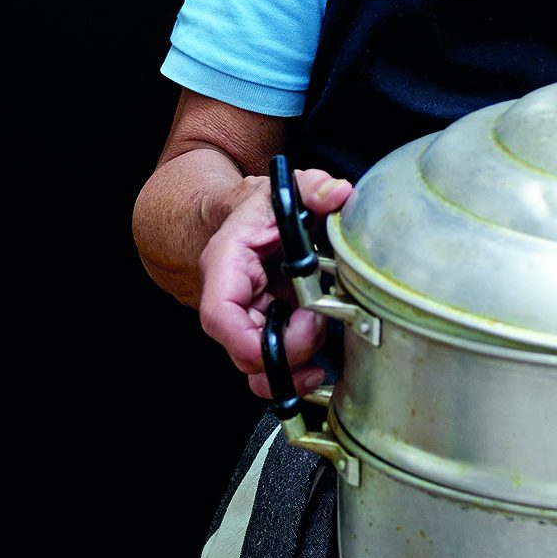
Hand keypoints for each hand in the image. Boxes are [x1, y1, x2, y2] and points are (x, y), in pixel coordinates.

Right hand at [197, 168, 353, 399]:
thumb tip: (336, 194)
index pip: (220, 316)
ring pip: (258, 368)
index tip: (293, 331)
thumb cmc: (262, 208)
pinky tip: (319, 362)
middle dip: (288, 351)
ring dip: (294, 367)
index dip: (251, 340)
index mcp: (227, 266)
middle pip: (244, 352)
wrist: (252, 218)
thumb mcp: (288, 188)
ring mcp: (247, 321)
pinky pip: (273, 365)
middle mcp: (231, 301)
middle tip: (318, 322)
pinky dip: (297, 370)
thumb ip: (312, 187)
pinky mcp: (266, 331)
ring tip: (321, 344)